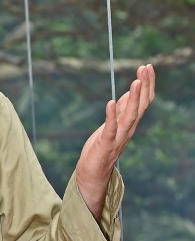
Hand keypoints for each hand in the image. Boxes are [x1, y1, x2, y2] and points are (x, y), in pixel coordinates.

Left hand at [76, 63, 154, 217]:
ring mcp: (118, 137)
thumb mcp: (114, 124)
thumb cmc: (102, 147)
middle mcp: (128, 129)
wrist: (93, 173)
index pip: (144, 101)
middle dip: (143, 86)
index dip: (147, 85)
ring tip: (135, 81)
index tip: (147, 67)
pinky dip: (111, 116)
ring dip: (134, 99)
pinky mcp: (105, 145)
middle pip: (141, 106)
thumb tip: (131, 92)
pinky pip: (110, 129)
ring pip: (130, 116)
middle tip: (145, 68)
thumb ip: (123, 110)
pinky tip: (111, 102)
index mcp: (131, 123)